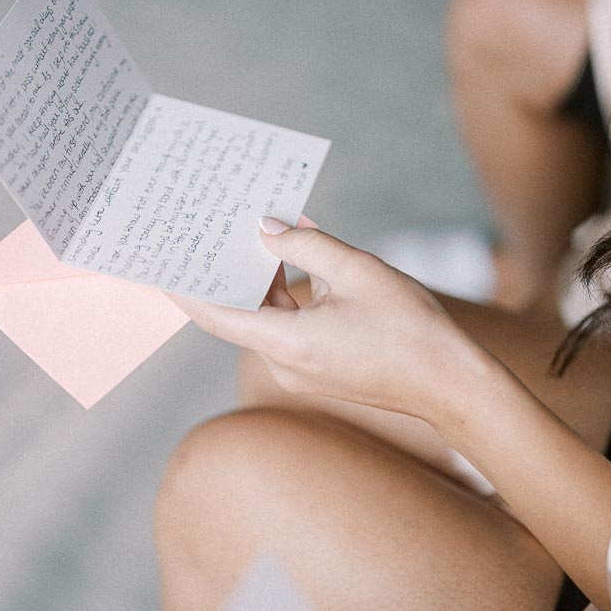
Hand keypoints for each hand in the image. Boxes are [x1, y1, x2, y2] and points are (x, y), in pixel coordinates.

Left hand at [170, 220, 484, 423]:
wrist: (450, 384)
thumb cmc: (409, 328)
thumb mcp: (357, 270)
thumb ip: (305, 244)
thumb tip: (265, 228)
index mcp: (285, 341)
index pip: (215, 315)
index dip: (184, 290)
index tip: (160, 265)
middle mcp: (284, 361)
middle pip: (242, 310)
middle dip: (231, 268)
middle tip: (214, 227)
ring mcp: (302, 368)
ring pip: (270, 315)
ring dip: (267, 275)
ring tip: (260, 226)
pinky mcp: (320, 367)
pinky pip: (293, 325)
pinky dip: (292, 293)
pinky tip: (300, 251)